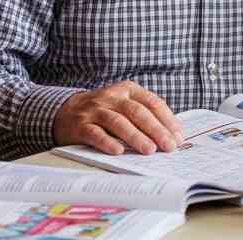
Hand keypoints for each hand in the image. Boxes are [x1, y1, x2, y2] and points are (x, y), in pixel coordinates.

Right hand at [53, 81, 183, 155]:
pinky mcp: (80, 125)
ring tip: (150, 150)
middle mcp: (112, 97)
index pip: (153, 103)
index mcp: (128, 90)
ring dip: (136, 136)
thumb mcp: (124, 105)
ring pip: (118, 122)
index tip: (178, 136)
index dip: (167, 120)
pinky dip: (107, 142)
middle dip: (156, 130)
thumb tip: (171, 135)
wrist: (64, 112)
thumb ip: (144, 115)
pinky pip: (95, 133)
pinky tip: (119, 151)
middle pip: (138, 112)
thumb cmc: (103, 112)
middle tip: (168, 146)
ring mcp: (95, 110)